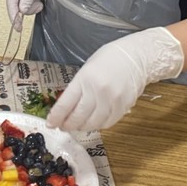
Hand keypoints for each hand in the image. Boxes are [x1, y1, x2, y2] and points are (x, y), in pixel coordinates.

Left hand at [47, 27, 183, 130]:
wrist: (136, 57)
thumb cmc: (109, 58)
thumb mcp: (87, 68)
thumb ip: (78, 87)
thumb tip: (66, 108)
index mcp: (85, 78)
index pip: (66, 103)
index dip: (56, 117)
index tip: (50, 124)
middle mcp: (98, 91)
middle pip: (78, 117)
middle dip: (67, 124)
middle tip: (62, 126)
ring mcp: (112, 101)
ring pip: (92, 124)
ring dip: (81, 127)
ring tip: (76, 126)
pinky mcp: (123, 108)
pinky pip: (107, 123)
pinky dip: (97, 126)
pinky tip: (92, 123)